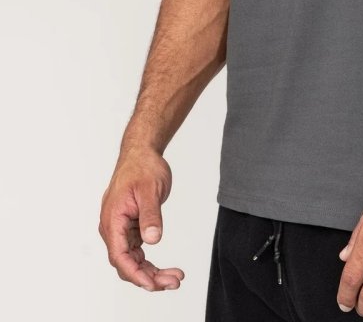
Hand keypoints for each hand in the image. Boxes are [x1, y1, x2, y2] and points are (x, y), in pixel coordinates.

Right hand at [98, 148, 184, 292]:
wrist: (141, 153)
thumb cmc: (142, 167)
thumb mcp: (150, 190)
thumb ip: (150, 215)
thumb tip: (152, 240)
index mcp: (112, 220)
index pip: (119, 256)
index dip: (135, 273)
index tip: (152, 284)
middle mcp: (113, 229)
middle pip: (127, 263)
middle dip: (148, 277)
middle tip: (174, 281)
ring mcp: (121, 230)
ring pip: (133, 261)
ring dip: (151, 273)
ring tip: (175, 278)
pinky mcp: (130, 229)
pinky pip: (137, 253)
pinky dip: (150, 263)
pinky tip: (166, 270)